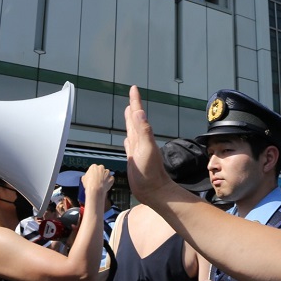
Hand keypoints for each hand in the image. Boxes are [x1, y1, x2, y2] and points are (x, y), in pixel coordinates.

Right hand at [81, 163, 113, 197]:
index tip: (93, 176)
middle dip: (100, 173)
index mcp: (94, 167)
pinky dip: (109, 181)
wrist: (95, 190)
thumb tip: (86, 177)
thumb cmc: (89, 185)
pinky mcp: (111, 178)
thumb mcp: (84, 179)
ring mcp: (107, 173)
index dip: (93, 173)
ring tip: (101, 183)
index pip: (94, 168)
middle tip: (97, 179)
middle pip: (101, 169)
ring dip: (105, 177)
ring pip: (107, 173)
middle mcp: (101, 168)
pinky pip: (111, 179)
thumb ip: (86, 176)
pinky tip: (105, 185)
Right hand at [123, 85, 173, 204]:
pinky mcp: (133, 159)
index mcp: (143, 136)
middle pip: (135, 120)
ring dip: (130, 121)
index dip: (135, 101)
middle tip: (131, 97)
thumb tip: (138, 112)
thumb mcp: (146, 149)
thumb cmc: (150, 173)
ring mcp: (137, 150)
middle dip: (133, 107)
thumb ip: (143, 130)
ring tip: (128, 112)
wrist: (153, 191)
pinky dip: (127, 138)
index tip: (134, 88)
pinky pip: (129, 144)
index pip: (138, 114)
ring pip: (132, 131)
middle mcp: (140, 140)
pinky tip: (126, 138)